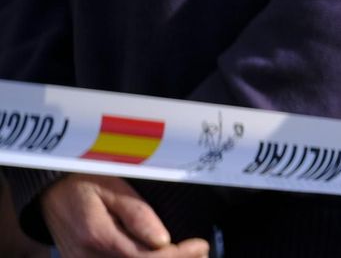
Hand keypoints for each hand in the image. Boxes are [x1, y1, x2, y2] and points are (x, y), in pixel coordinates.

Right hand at [39, 174, 208, 257]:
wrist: (48, 190)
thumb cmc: (84, 181)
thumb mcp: (113, 187)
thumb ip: (137, 214)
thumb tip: (163, 239)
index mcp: (97, 236)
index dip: (177, 256)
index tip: (201, 245)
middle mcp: (87, 257)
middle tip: (201, 252)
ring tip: (189, 256)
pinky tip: (164, 256)